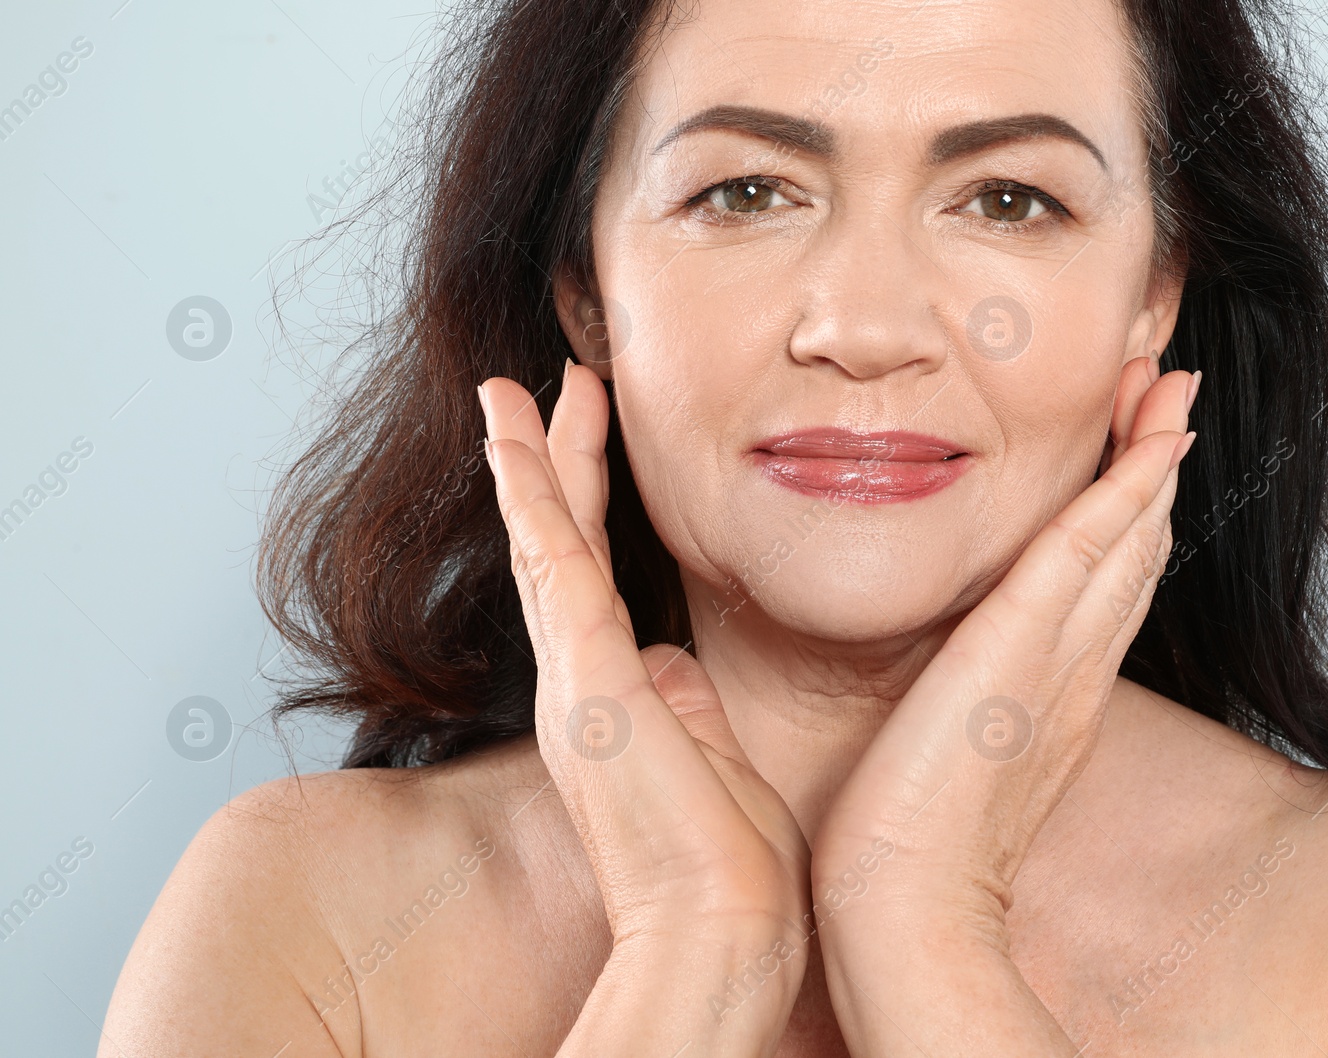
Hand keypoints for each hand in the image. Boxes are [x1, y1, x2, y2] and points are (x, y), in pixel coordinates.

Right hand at [480, 367, 808, 1054]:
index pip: (598, 581)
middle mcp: (580, 686)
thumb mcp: (718, 762)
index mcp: (615, 703)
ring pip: (545, 543)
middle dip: (554, 465)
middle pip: (561, 550)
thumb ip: (690, 707)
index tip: (590, 443)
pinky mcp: (586, 676)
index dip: (591, 508)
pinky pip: (551, 561)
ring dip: (532, 461)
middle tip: (544, 393)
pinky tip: (511, 438)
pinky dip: (529, 494)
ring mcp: (576, 679)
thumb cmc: (735, 868)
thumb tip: (681, 667)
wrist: (725, 932)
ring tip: (513, 393)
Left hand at [810, 358, 1197, 1053]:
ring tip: (1170, 386)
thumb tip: (927, 685)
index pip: (1101, 588)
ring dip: (1153, 457)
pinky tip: (1152, 439)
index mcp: (1052, 695)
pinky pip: (1089, 550)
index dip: (1126, 515)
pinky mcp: (1022, 649)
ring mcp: (1057, 657)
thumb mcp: (940, 758)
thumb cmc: (905, 847)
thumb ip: (947, 709)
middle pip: (1132, 552)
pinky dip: (1128, 490)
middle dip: (1154, 469)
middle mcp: (1073, 670)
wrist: (905, 905)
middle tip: (1169, 393)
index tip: (1131, 453)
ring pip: (1126, 537)